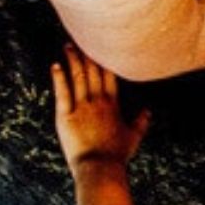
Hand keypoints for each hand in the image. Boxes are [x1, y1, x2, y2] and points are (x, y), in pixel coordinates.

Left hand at [51, 45, 149, 171]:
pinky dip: (59, 78)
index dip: (105, 60)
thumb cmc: (117, 153)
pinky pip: (62, 92)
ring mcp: (81, 106)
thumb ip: (141, 121)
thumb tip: (148, 110)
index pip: (109, 75)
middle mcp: (98, 101)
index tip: (101, 47)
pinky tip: (56, 66)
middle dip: (87, 54)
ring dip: (73, 60)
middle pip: (93, 71)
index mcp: (113, 104)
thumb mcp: (134, 136)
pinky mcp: (65, 115)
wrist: (99, 166)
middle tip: (82, 38)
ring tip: (68, 46)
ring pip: (78, 77)